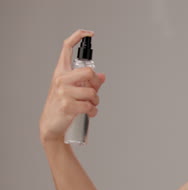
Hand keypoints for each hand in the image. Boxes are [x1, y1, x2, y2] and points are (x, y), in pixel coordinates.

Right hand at [39, 29, 105, 143]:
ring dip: (95, 101)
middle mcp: (60, 79)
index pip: (66, 48)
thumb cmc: (63, 105)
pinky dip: (93, 111)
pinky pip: (90, 106)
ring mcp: (63, 92)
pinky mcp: (67, 105)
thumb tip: (102, 75)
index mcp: (61, 72)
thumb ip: (88, 82)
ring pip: (92, 92)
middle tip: (93, 93)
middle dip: (96, 84)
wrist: (52, 124)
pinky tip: (89, 113)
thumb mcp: (73, 90)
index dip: (78, 37)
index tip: (89, 33)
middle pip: (88, 72)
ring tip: (89, 106)